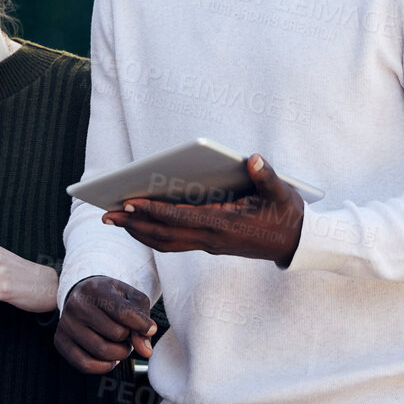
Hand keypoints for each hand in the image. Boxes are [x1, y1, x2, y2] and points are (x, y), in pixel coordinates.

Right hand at [54, 276, 155, 374]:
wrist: (84, 296)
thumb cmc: (113, 298)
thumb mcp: (133, 300)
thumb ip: (143, 321)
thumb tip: (145, 351)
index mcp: (95, 289)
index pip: (123, 313)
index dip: (142, 326)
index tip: (150, 328)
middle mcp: (76, 305)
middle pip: (116, 334)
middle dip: (129, 339)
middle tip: (126, 333)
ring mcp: (66, 324)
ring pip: (102, 352)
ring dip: (119, 353)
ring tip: (118, 343)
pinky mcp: (60, 341)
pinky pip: (84, 365)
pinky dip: (104, 366)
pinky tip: (110, 358)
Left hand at [102, 154, 304, 265]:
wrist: (297, 243)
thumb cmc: (287, 214)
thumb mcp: (282, 192)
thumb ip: (266, 176)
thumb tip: (253, 159)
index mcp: (223, 224)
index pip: (180, 218)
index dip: (154, 211)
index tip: (130, 202)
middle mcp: (211, 237)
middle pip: (163, 234)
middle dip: (134, 225)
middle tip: (106, 215)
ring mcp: (208, 244)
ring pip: (165, 242)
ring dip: (139, 232)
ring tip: (115, 220)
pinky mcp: (209, 244)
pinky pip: (173, 243)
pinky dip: (153, 234)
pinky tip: (140, 225)